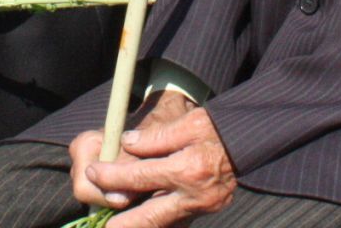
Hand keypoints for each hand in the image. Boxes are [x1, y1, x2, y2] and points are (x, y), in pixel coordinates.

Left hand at [70, 103, 235, 226]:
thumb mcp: (188, 123)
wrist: (248, 141)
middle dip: (121, 224)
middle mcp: (193, 195)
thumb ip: (155, 137)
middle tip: (101, 226)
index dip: (112, 176)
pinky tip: (141, 218)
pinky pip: (175, 219)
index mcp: (187, 169)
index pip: (139, 177)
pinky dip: (157, 220)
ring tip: (115, 226)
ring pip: (161, 223)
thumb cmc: (218, 128)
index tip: (93, 173)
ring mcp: (201, 207)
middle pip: (148, 217)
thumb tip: (126, 144)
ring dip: (138, 224)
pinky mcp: (205, 211)